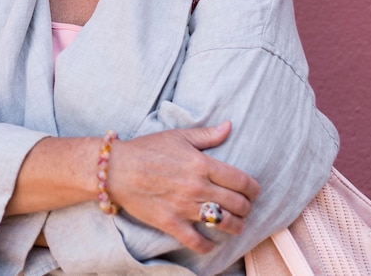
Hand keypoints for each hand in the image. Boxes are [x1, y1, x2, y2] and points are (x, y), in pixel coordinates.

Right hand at [108, 121, 259, 253]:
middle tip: (245, 207)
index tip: (254, 191)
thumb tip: (229, 126)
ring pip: (223, 223)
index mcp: (201, 163)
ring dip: (236, 226)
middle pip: (237, 203)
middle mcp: (197, 186)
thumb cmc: (147, 148)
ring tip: (235, 224)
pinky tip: (210, 242)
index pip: (241, 180)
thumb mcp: (178, 136)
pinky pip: (197, 241)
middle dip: (246, 207)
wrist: (117, 168)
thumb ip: (207, 134)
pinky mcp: (171, 222)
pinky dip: (208, 246)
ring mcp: (184, 206)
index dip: (253, 188)